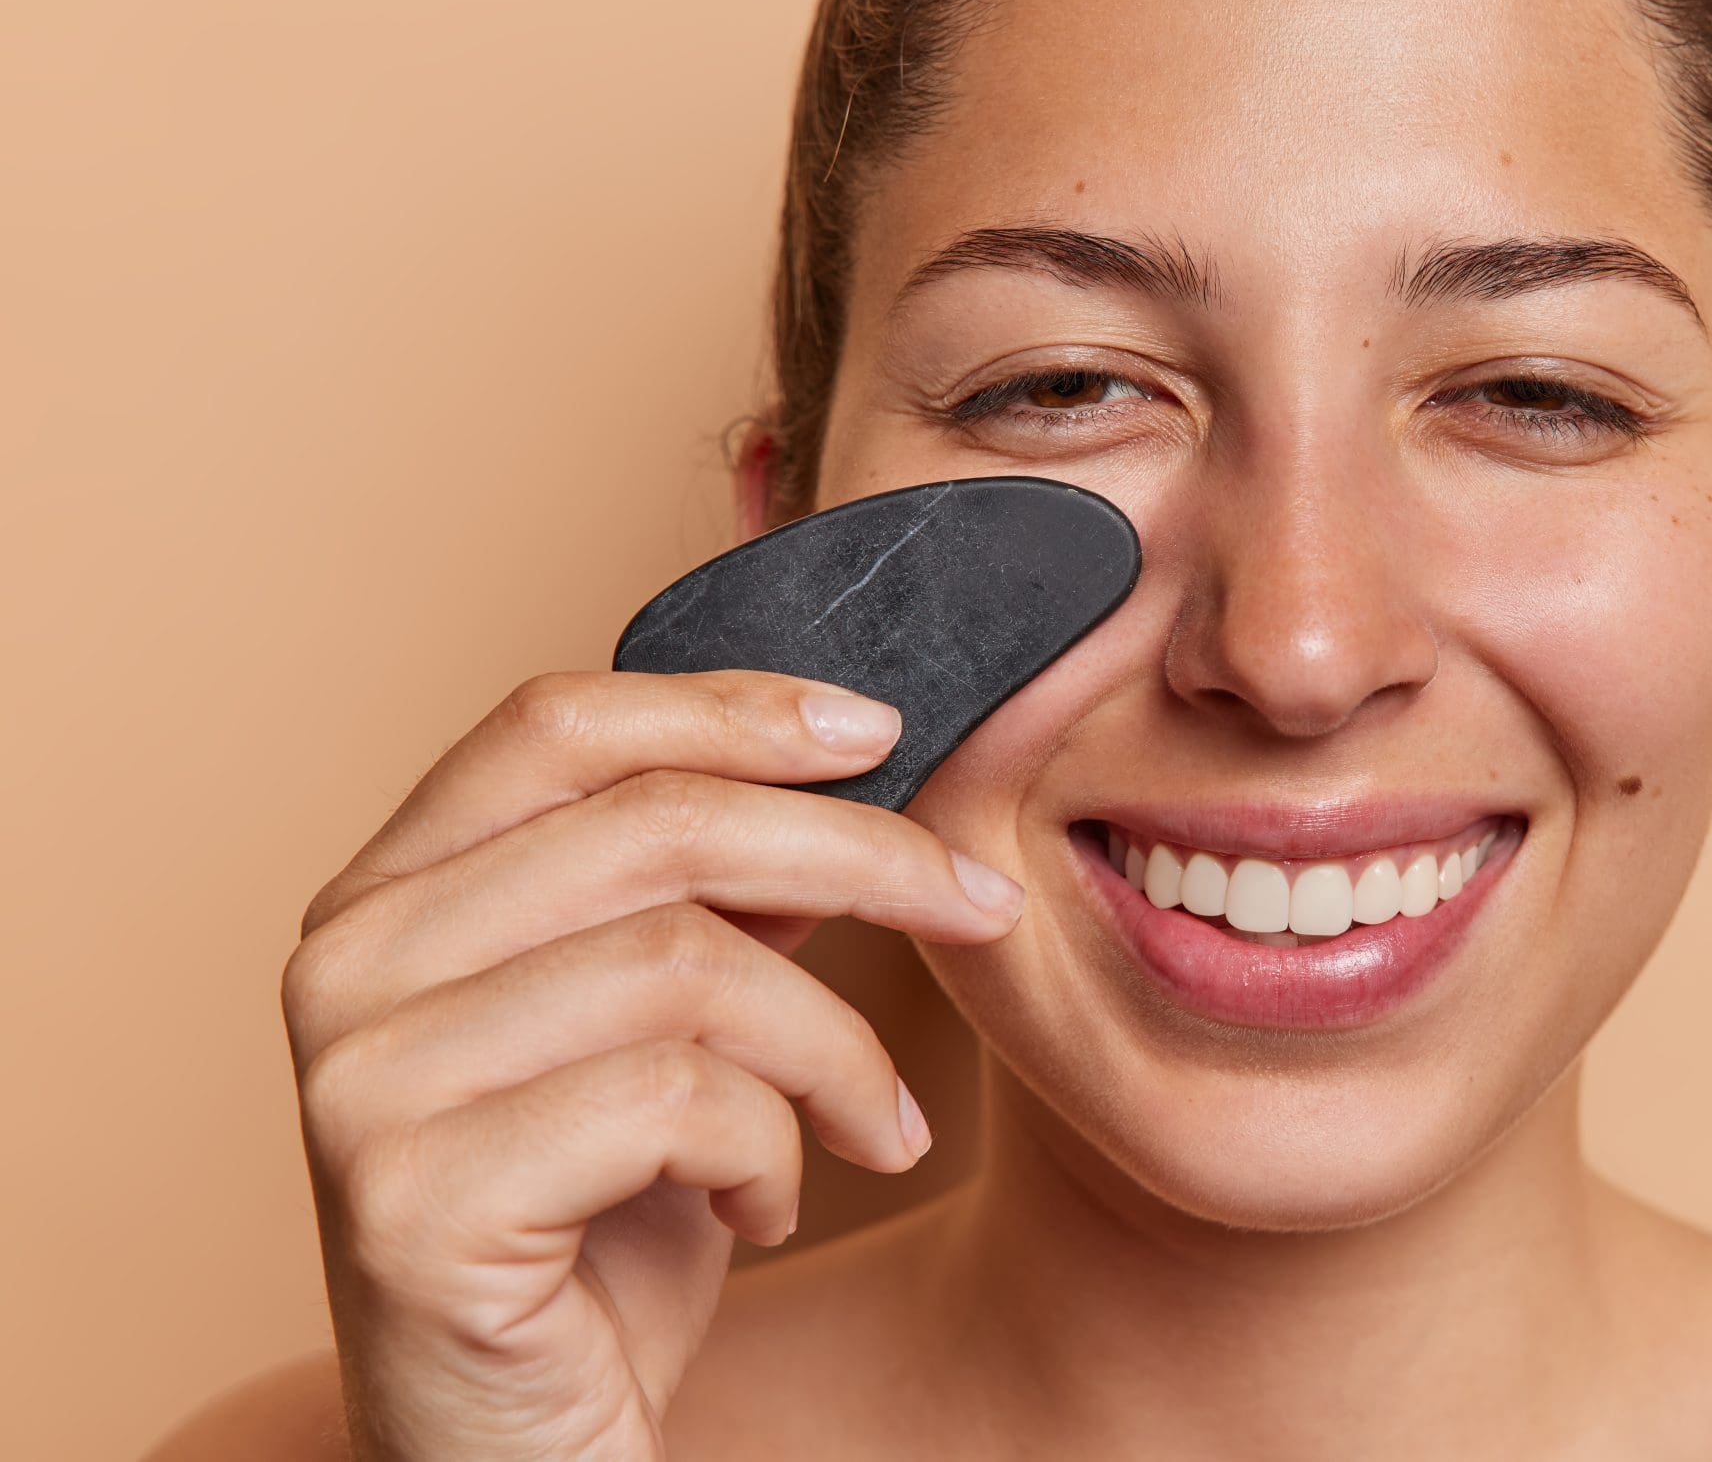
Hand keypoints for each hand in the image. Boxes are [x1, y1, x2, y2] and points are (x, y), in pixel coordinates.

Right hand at [280, 669, 1022, 1460]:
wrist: (522, 1454)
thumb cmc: (603, 1239)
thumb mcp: (667, 1035)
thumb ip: (709, 900)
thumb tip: (840, 768)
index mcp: (390, 895)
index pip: (556, 725)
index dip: (732, 708)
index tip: (883, 731)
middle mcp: (345, 964)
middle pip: (655, 826)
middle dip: (862, 857)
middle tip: (984, 908)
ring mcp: (361, 1083)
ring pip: (690, 967)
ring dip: (837, 1048)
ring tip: (875, 1128)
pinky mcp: (412, 1201)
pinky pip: (676, 1101)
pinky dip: (775, 1153)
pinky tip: (768, 1213)